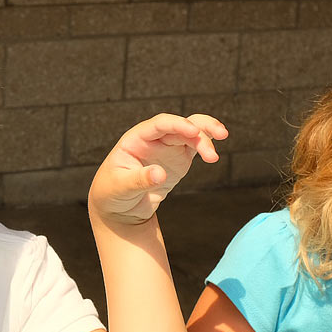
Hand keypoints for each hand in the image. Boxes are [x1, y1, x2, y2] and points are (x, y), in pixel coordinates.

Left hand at [89, 113, 227, 224]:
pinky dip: (206, 147)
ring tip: (214, 157)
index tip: (193, 131)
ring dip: (206, 139)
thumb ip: (139, 180)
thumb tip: (159, 174)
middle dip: (199, 129)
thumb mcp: (119, 188)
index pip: (159, 125)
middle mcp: (153, 139)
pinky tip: (213, 155)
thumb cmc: (112, 193)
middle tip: (219, 136)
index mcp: (135, 139)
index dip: (177, 124)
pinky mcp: (178, 159)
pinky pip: (195, 146)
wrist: (120, 208)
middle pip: (180, 126)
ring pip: (192, 133)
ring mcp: (167, 147)